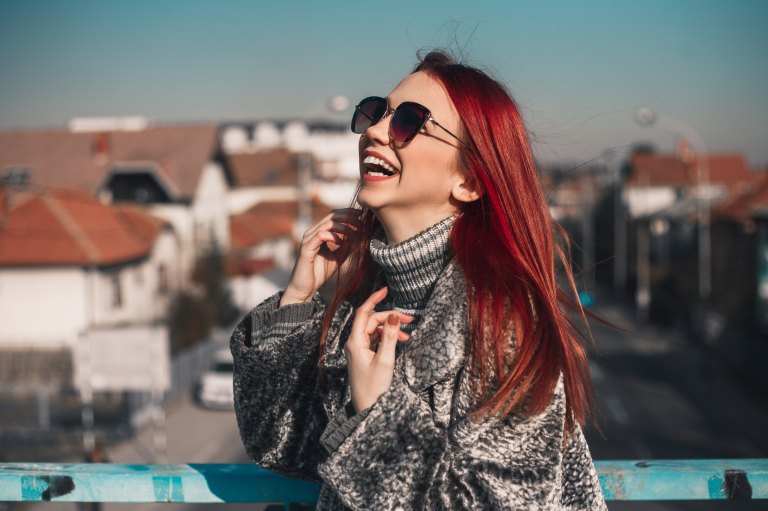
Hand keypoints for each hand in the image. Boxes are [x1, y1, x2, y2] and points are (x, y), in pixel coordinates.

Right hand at [280, 208, 362, 306]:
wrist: (305, 289)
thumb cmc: (319, 273)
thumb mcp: (338, 257)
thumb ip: (347, 246)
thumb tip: (361, 236)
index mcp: (318, 232)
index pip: (333, 215)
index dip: (348, 213)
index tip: (362, 215)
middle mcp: (312, 232)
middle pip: (331, 215)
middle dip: (349, 217)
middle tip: (362, 223)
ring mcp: (308, 239)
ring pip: (328, 223)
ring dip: (344, 227)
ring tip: (355, 234)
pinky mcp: (306, 248)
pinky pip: (321, 235)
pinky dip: (334, 236)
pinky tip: (342, 243)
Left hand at [345, 287, 413, 412]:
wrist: (367, 409)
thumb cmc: (375, 387)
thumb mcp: (385, 360)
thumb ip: (388, 336)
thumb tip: (393, 315)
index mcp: (355, 342)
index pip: (364, 313)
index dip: (374, 299)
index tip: (386, 290)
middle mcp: (354, 343)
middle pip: (371, 321)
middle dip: (390, 318)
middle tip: (409, 320)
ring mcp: (358, 350)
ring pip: (374, 330)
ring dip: (390, 329)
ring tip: (407, 336)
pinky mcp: (364, 357)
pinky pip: (375, 340)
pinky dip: (387, 338)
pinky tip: (399, 341)